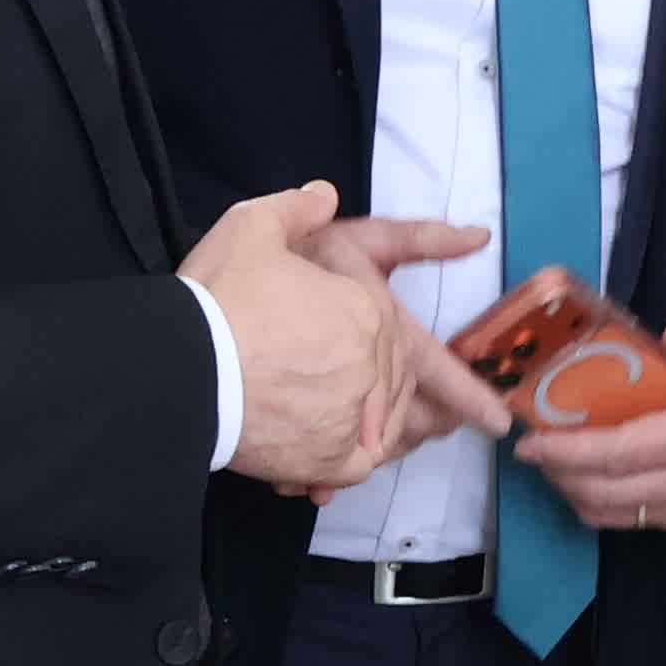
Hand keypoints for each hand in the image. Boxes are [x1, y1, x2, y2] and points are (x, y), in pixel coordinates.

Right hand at [186, 184, 514, 498]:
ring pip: (387, 430)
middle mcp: (372, 369)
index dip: (450, 369)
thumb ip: (297, 208)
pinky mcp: (323, 461)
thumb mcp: (255, 226)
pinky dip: (351, 466)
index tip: (484, 395)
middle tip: (451, 424)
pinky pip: (355, 467)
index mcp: (369, 312)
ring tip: (402, 445)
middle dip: (428, 406)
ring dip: (393, 434)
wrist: (181, 365)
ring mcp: (351, 419)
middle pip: (403, 389)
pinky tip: (342, 469)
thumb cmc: (221, 295)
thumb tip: (324, 195)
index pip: (413, 342)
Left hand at [515, 315, 665, 534]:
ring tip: (553, 462)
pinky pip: (626, 520)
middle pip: (603, 490)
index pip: (620, 451)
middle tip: (532, 448)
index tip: (531, 441)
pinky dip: (595, 503)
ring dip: (572, 491)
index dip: (568, 451)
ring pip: (609, 512)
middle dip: (558, 473)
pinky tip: (584, 477)